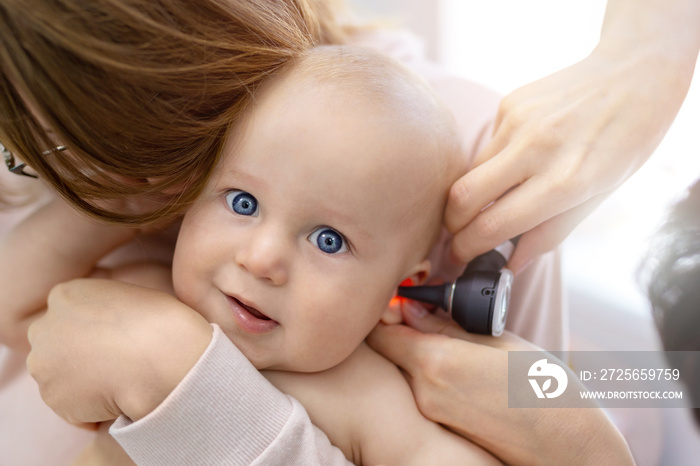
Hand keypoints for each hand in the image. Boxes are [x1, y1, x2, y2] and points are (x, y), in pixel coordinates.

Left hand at [27, 279, 210, 424]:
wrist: (161, 357)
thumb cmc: (159, 323)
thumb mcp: (128, 297)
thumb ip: (103, 310)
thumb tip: (101, 332)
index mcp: (65, 295)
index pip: (69, 317)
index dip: (95, 331)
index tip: (117, 338)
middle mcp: (44, 328)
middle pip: (56, 348)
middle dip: (78, 358)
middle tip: (116, 363)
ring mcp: (43, 365)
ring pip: (61, 379)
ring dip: (85, 385)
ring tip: (120, 381)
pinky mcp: (53, 398)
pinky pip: (73, 409)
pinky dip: (93, 410)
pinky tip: (117, 398)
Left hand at [366, 301, 633, 465]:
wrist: (568, 445)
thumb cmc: (543, 386)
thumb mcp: (497, 341)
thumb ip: (445, 325)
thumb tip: (410, 308)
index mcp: (436, 361)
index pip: (381, 333)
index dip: (387, 313)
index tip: (404, 302)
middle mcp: (424, 391)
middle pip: (392, 353)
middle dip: (404, 332)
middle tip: (431, 316)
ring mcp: (431, 413)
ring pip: (407, 371)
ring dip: (420, 354)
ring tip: (457, 344)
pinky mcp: (442, 427)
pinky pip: (423, 391)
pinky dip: (433, 375)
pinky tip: (464, 371)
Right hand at [446, 42, 695, 271]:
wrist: (635, 70)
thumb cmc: (627, 139)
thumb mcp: (599, 195)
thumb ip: (550, 232)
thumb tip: (511, 264)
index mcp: (565, 182)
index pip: (493, 225)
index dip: (467, 249)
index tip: (459, 258)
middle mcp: (535, 149)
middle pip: (462, 198)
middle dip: (452, 225)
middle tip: (459, 236)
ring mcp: (517, 122)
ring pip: (468, 172)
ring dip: (472, 195)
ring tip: (495, 198)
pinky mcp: (508, 104)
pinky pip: (487, 146)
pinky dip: (494, 163)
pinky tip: (521, 156)